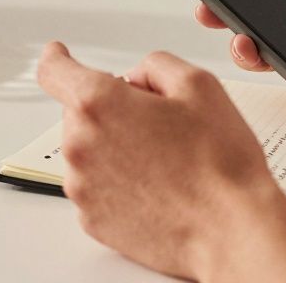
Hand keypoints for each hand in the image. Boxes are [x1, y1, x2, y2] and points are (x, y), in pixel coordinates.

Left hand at [37, 42, 285, 282]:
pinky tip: (157, 188)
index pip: (55, 71)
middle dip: (111, 111)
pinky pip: (97, 188)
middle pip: (79, 113)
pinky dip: (118, 183)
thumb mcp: (198, 85)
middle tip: (159, 125)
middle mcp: (81, 145)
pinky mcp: (93, 219)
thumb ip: (155, 65)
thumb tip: (136, 77)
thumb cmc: (219, 165)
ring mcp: (83, 187)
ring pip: (89, 152)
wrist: (230, 230)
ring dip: (115, 149)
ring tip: (165, 164)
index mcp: (100, 104)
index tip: (59, 55)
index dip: (58, 58)